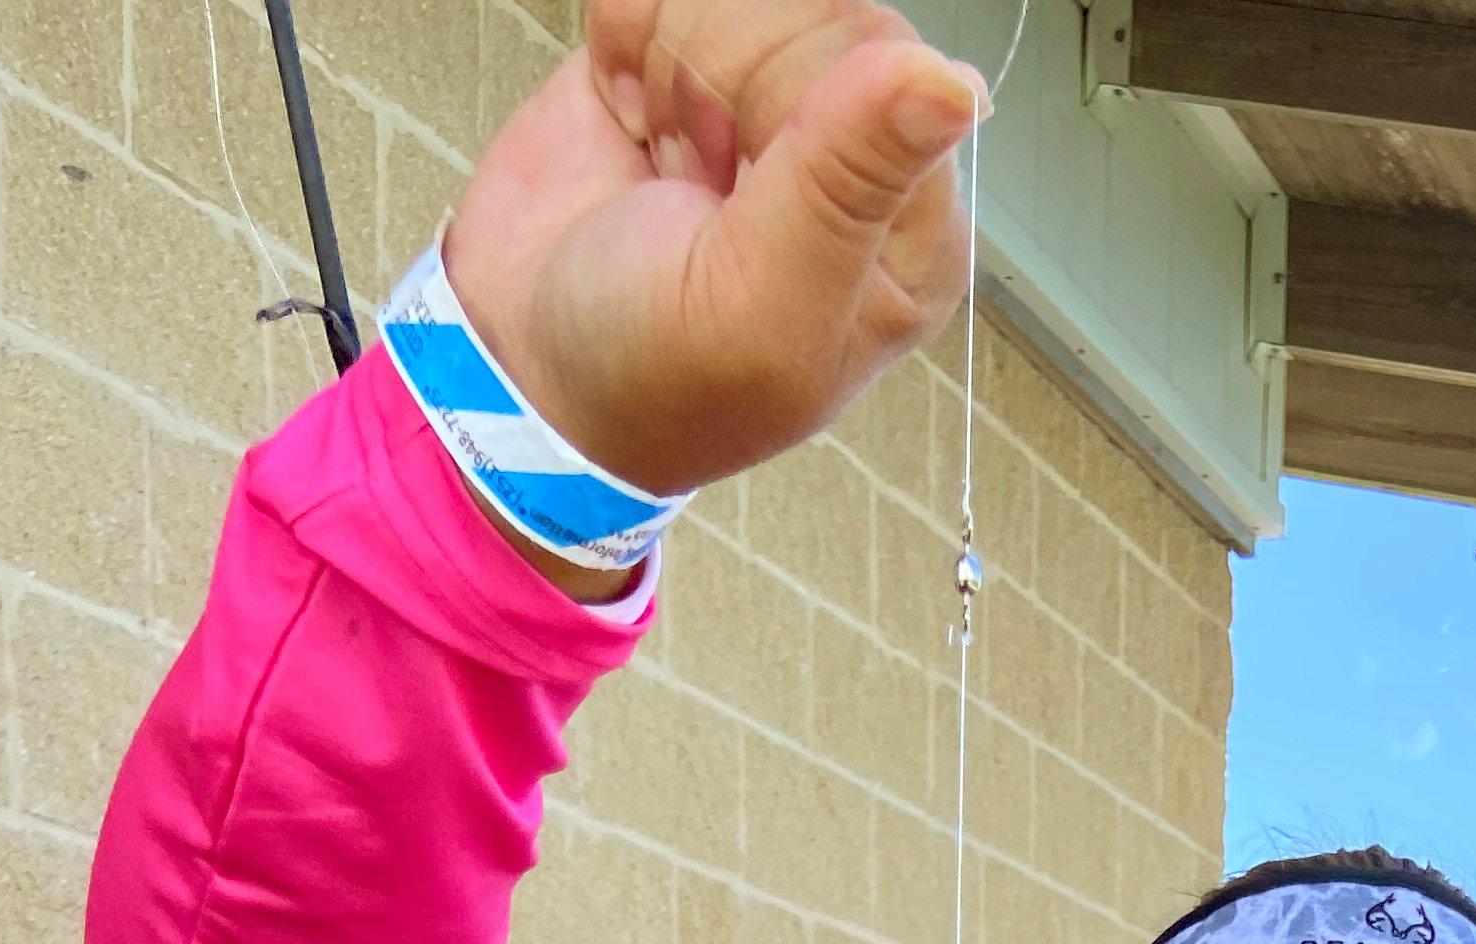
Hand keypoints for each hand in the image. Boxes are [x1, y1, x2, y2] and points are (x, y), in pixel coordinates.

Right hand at [442, 2, 981, 513]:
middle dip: (721, 85)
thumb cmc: (651, 376)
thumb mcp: (758, 305)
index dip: (785, 99)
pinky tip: (632, 124)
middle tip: (693, 189)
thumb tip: (953, 87)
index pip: (881, 58)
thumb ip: (850, 185)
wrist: (522, 371)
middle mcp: (858, 152)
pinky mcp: (693, 56)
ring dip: (671, 67)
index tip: (732, 184)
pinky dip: (625, 36)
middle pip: (812, 10)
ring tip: (667, 166)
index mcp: (908, 225)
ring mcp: (775, 99)